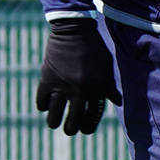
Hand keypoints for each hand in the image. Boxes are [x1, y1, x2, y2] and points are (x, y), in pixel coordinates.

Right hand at [37, 18, 121, 135]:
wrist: (74, 29)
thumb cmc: (94, 47)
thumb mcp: (106, 66)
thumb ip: (109, 86)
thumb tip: (116, 101)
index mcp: (97, 88)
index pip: (92, 115)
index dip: (88, 126)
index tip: (84, 130)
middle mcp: (80, 90)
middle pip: (73, 119)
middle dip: (71, 128)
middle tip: (69, 130)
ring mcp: (62, 86)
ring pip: (55, 114)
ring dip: (54, 122)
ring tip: (54, 123)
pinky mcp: (47, 79)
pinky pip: (42, 100)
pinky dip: (42, 106)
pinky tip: (44, 107)